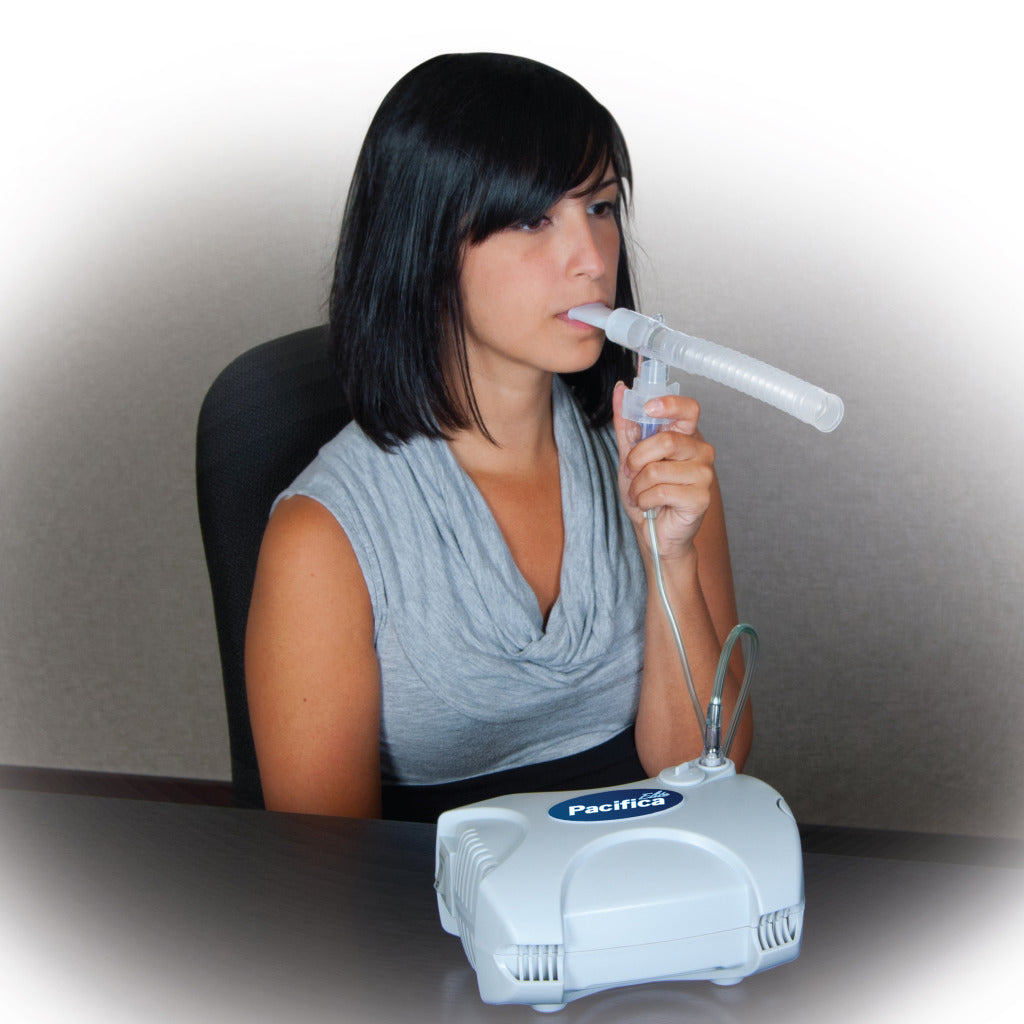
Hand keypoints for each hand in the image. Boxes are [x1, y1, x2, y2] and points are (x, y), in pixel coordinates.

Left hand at [612, 381, 716, 561]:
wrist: (653, 532)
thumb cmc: (646, 493)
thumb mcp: (629, 455)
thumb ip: (626, 424)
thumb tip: (621, 389)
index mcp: (686, 436)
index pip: (689, 408)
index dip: (669, 404)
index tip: (647, 407)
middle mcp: (700, 451)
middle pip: (666, 440)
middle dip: (637, 458)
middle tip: (630, 471)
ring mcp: (704, 475)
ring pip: (658, 469)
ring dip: (638, 485)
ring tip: (640, 493)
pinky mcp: (701, 498)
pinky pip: (662, 491)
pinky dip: (645, 500)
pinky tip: (649, 505)